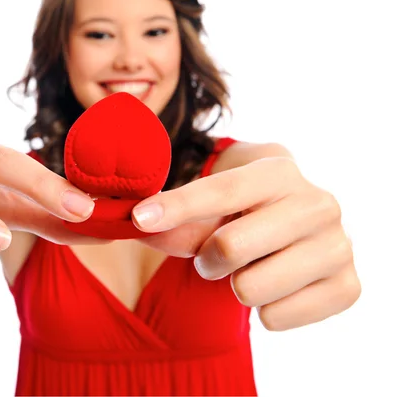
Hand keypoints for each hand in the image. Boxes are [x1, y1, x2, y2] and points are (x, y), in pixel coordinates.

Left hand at [131, 154, 360, 330]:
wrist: (294, 226)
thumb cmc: (244, 211)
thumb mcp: (210, 204)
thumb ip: (175, 217)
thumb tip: (140, 224)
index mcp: (279, 170)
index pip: (219, 190)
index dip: (175, 206)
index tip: (139, 219)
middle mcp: (318, 203)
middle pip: (230, 246)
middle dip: (207, 258)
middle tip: (215, 255)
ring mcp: (338, 245)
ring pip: (249, 289)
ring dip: (234, 284)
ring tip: (249, 268)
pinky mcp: (348, 287)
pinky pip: (274, 318)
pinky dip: (262, 309)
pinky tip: (275, 285)